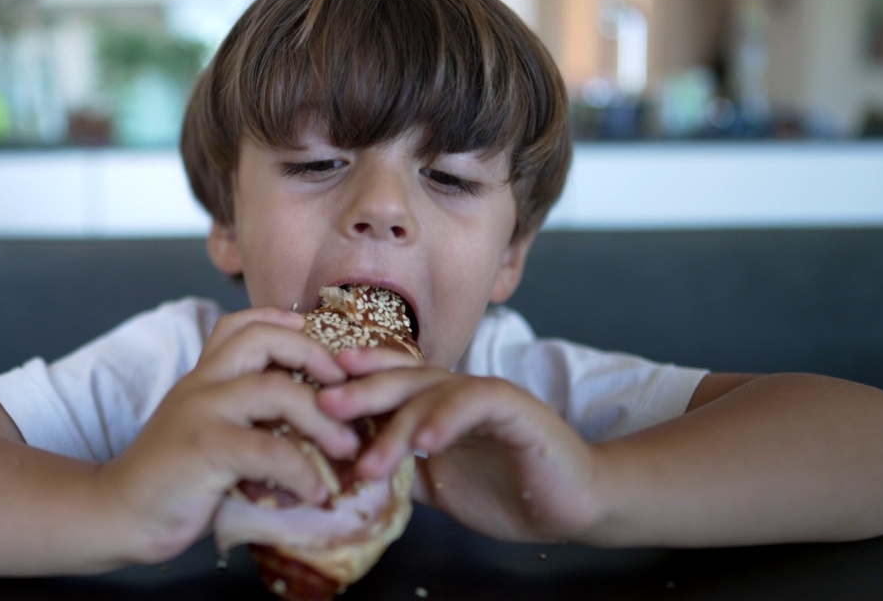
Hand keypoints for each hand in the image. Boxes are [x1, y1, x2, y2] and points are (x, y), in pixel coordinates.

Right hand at [97, 307, 360, 562]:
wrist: (118, 513)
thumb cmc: (171, 479)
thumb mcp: (205, 432)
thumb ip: (241, 418)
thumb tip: (307, 423)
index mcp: (203, 377)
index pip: (240, 324)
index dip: (284, 323)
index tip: (318, 340)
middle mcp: (201, 384)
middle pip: (263, 340)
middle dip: (315, 355)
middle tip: (347, 390)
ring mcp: (201, 413)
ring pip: (274, 390)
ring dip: (322, 418)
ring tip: (347, 448)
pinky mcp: (204, 450)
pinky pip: (268, 450)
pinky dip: (302, 471)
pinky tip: (316, 492)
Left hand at [317, 347, 602, 542]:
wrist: (572, 504)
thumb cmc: (506, 489)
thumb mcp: (435, 486)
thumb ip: (397, 474)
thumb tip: (343, 479)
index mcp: (432, 403)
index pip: (384, 383)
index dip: (348, 382)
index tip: (310, 392)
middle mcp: (453, 390)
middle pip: (398, 378)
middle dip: (358, 391)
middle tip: (322, 407)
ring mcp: (483, 394)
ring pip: (430, 391)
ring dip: (396, 423)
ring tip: (370, 458)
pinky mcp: (514, 406)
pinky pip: (474, 402)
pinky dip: (446, 418)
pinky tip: (425, 441)